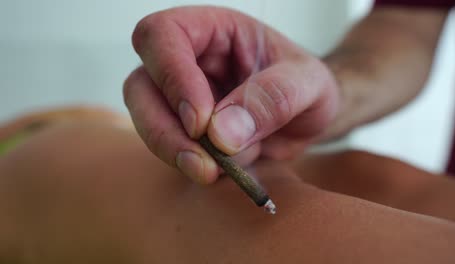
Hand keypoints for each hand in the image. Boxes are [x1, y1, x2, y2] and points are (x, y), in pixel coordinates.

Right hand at [124, 6, 339, 183]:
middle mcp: (188, 62)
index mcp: (213, 31)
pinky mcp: (184, 131)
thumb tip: (221, 134)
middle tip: (201, 163)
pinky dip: (192, 166)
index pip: (163, 35)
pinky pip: (170, 150)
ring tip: (214, 171)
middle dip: (164, 129)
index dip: (171, 76)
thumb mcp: (308, 84)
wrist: (308, 116)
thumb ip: (272, 99)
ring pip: (146, 121)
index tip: (201, 120)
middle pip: (140, 86)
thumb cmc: (307, 85)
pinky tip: (223, 170)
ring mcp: (181, 98)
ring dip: (174, 152)